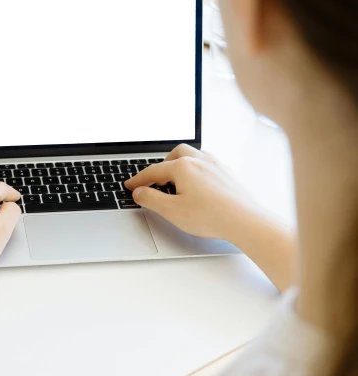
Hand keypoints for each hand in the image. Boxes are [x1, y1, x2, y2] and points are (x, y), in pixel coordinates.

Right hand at [125, 144, 262, 241]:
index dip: (139, 180)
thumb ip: (151, 199)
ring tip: (176, 180)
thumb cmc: (212, 216)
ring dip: (180, 164)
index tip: (130, 186)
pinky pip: (207, 163)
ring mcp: (216, 165)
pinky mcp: (227, 174)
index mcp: (183, 167)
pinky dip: (196, 169)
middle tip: (155, 180)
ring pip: (193, 155)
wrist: (245, 220)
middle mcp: (200, 160)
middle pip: (175, 154)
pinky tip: (198, 183)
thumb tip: (140, 192)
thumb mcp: (172, 211)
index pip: (153, 171)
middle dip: (161, 165)